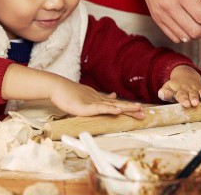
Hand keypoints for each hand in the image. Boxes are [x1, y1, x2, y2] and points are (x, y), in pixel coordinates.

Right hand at [1, 64, 144, 118]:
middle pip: (118, 105)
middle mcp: (98, 100)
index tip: (140, 109)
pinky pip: (100, 108)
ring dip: (126, 108)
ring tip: (138, 110)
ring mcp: (92, 102)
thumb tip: (113, 96)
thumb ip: (99, 98)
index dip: (128, 107)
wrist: (56, 87)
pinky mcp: (86, 107)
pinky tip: (118, 111)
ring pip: (112, 106)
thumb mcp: (86, 96)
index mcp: (98, 99)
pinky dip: (110, 110)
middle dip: (132, 109)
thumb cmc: (68, 93)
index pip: (116, 104)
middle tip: (144, 113)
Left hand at [158, 65, 200, 107]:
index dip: (183, 100)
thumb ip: (164, 93)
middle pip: (192, 94)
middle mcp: (189, 89)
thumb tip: (162, 94)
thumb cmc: (175, 87)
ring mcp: (198, 89)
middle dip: (194, 98)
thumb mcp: (167, 89)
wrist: (184, 76)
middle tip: (195, 103)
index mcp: (179, 90)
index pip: (181, 95)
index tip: (186, 104)